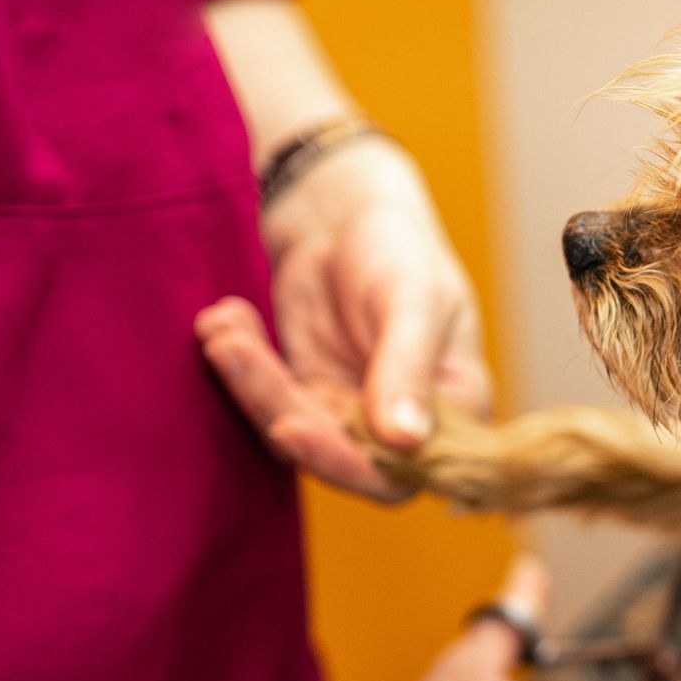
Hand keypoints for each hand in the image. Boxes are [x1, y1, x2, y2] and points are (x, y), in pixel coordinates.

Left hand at [198, 135, 489, 497]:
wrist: (348, 213)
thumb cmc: (400, 248)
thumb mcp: (413, 299)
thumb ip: (407, 368)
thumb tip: (407, 441)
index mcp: (456, 408)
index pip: (411, 468)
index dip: (354, 464)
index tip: (294, 427)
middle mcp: (404, 425)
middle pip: (342, 458)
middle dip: (282, 413)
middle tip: (238, 360)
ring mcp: (352, 413)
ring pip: (294, 429)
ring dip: (251, 382)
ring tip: (224, 328)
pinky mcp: (305, 394)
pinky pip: (264, 399)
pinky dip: (237, 364)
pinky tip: (224, 319)